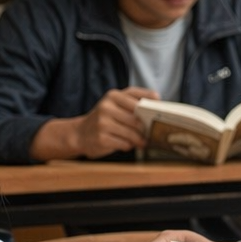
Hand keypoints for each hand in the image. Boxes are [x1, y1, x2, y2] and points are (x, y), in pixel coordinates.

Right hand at [32, 86, 156, 160]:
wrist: (80, 134)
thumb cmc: (105, 118)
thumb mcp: (116, 104)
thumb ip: (134, 100)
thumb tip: (158, 102)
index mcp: (113, 95)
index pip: (139, 98)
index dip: (151, 105)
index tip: (160, 111)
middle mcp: (106, 107)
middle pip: (137, 119)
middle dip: (146, 128)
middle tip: (150, 132)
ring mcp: (102, 123)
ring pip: (132, 133)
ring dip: (139, 139)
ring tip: (142, 141)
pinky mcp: (101, 138)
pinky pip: (125, 144)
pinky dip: (129, 146)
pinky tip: (126, 144)